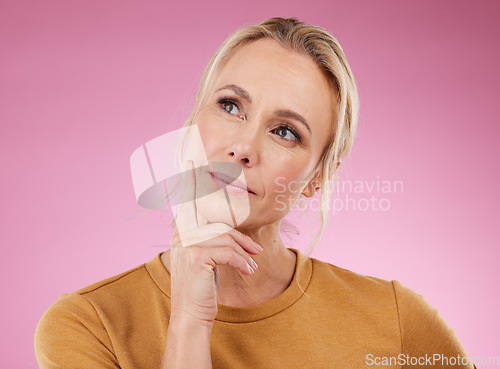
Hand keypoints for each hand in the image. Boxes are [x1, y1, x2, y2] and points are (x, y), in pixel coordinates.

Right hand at [168, 160, 262, 324]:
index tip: (192, 160)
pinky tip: (248, 271)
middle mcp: (180, 235)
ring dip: (244, 253)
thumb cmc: (201, 289)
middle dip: (241, 239)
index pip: (190, 203)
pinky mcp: (196, 255)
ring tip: (253, 266)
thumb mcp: (206, 261)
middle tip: (256, 250)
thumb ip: (212, 241)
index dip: (193, 182)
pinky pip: (228, 252)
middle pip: (220, 226)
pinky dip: (242, 261)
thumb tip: (230, 230)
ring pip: (226, 238)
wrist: (191, 317)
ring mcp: (186, 243)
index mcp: (180, 233)